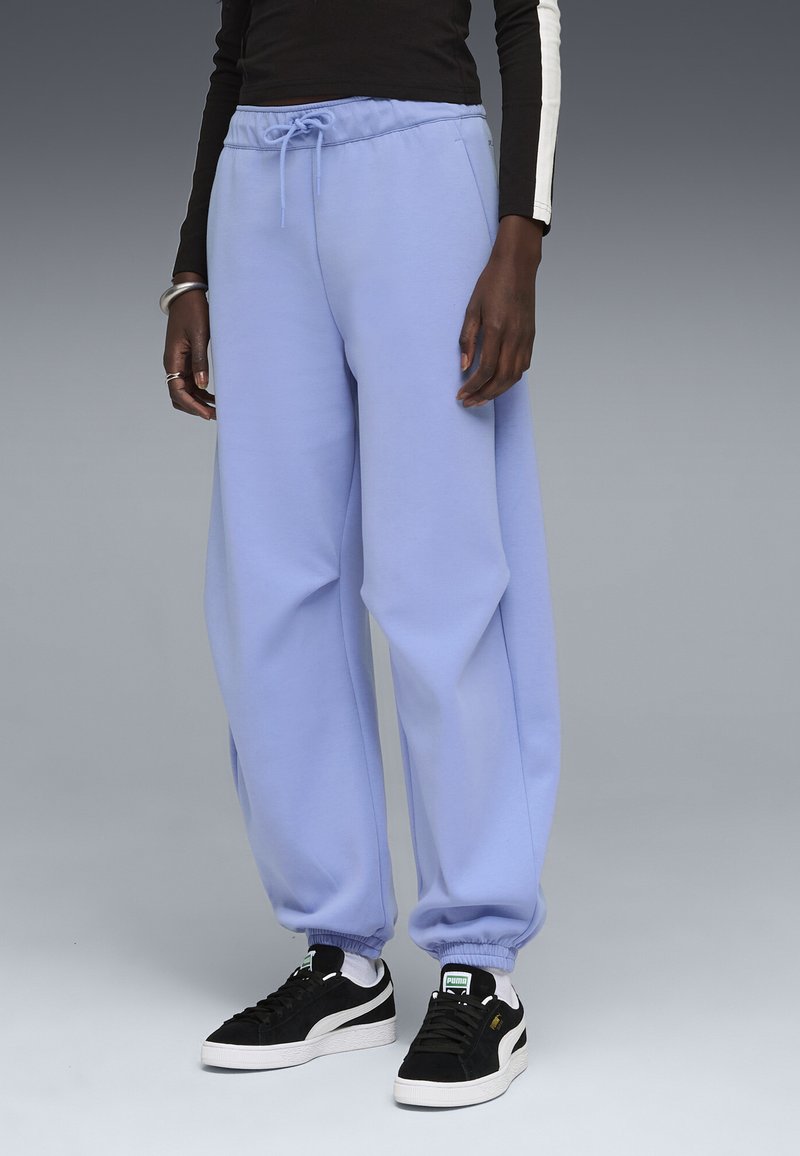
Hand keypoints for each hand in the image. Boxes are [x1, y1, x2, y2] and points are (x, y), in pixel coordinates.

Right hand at [162, 272, 215, 419]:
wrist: (188, 295)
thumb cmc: (193, 312)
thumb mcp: (200, 336)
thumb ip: (200, 362)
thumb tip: (202, 386)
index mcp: (173, 360)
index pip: (178, 392)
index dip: (192, 406)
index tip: (208, 414)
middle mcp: (173, 364)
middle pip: (179, 396)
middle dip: (195, 408)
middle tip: (215, 415)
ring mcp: (179, 363)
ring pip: (186, 391)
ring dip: (200, 401)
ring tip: (218, 409)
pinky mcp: (186, 359)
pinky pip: (192, 381)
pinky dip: (202, 391)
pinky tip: (215, 396)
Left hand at [457, 215, 543, 406]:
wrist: (518, 267)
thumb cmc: (492, 284)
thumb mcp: (472, 308)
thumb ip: (467, 339)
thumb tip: (464, 366)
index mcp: (498, 329)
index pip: (486, 368)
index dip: (473, 385)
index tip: (461, 394)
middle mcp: (515, 337)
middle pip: (502, 378)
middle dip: (484, 395)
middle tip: (469, 403)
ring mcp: (526, 338)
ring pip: (514, 376)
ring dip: (497, 391)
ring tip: (481, 398)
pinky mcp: (531, 337)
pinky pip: (523, 366)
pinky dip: (510, 379)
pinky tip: (498, 382)